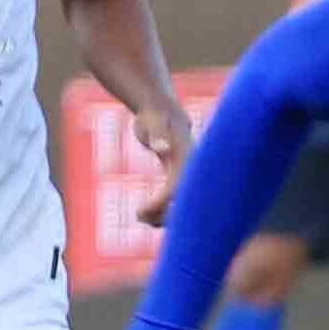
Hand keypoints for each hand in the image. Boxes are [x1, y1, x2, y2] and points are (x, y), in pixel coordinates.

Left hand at [120, 91, 193, 225]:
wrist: (162, 111)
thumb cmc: (155, 116)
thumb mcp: (154, 123)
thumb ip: (158, 135)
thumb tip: (162, 148)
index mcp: (186, 160)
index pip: (176, 189)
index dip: (160, 203)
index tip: (140, 211)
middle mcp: (190, 171)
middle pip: (183, 204)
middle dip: (163, 216)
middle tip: (138, 215)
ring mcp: (185, 176)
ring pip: (180, 207)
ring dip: (161, 218)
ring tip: (139, 216)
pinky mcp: (177, 178)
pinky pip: (173, 203)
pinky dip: (160, 212)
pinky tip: (143, 214)